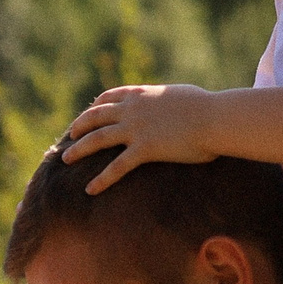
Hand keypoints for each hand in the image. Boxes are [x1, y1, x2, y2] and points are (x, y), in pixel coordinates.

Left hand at [62, 83, 230, 191]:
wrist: (216, 117)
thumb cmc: (209, 107)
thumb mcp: (182, 95)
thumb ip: (167, 100)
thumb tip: (172, 105)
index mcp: (143, 94)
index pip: (110, 97)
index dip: (95, 106)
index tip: (87, 113)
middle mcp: (134, 109)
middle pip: (96, 117)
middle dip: (80, 126)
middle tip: (70, 137)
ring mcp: (136, 129)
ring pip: (98, 139)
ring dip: (79, 149)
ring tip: (66, 159)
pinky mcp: (145, 149)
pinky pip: (116, 167)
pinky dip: (101, 179)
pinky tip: (90, 189)